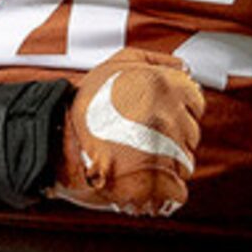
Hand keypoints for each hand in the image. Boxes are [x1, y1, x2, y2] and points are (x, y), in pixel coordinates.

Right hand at [53, 49, 202, 217]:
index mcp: (165, 85)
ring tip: (135, 158)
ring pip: (185, 162)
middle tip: (139, 138)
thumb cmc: (84, 103)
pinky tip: (141, 180)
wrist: (55, 141)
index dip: (176, 110)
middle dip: (171, 138)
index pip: (196, 103)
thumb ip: (157, 60)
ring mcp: (166, 150)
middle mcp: (170, 116)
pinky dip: (163, 190)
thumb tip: (186, 69)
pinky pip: (178, 190)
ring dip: (164, 164)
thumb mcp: (118, 63)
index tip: (153, 117)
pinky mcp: (158, 183)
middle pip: (191, 133)